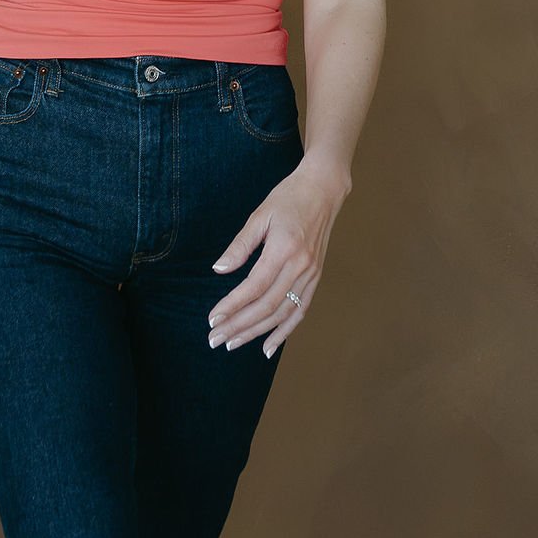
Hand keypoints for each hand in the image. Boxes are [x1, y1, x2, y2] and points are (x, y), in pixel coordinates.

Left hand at [207, 159, 346, 357]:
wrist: (324, 189)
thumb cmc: (288, 198)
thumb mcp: (259, 215)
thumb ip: (240, 245)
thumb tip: (219, 270)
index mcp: (284, 249)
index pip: (254, 287)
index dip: (232, 306)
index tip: (213, 320)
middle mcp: (301, 266)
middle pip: (267, 306)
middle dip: (239, 326)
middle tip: (215, 339)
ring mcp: (311, 274)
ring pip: (282, 313)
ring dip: (256, 332)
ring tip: (233, 344)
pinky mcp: (316, 277)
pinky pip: (300, 310)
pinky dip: (284, 331)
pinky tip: (268, 347)